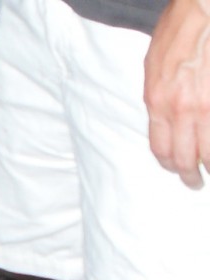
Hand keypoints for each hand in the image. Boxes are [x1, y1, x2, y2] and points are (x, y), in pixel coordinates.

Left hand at [144, 0, 209, 188]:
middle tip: (196, 182)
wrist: (203, 6)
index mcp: (157, 101)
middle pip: (184, 157)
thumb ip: (159, 95)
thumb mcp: (154, 64)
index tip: (177, 170)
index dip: (170, 165)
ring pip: (209, 151)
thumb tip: (165, 116)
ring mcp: (206, 106)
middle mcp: (181, 108)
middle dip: (190, 175)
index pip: (161, 148)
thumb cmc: (179, 27)